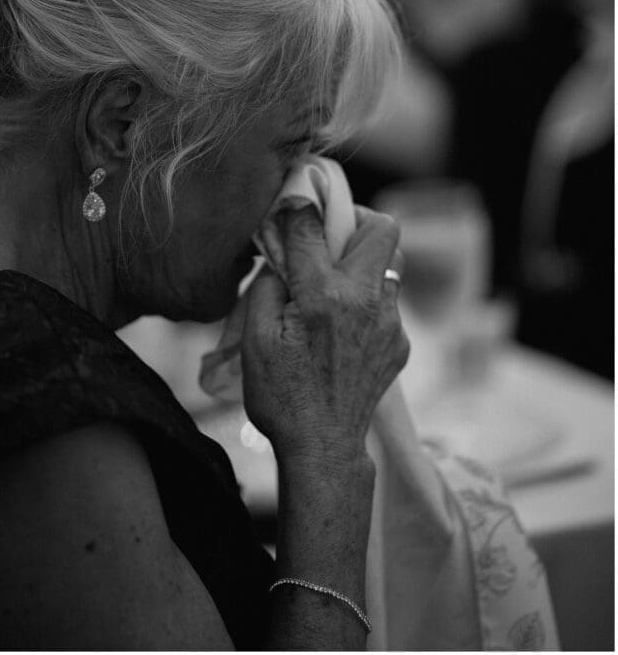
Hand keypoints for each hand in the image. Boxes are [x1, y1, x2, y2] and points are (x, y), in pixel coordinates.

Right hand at [241, 204, 407, 464]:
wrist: (322, 448)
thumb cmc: (280, 394)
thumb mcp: (255, 338)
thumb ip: (267, 285)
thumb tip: (279, 256)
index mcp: (325, 295)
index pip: (313, 226)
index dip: (298, 210)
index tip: (292, 207)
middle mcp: (366, 301)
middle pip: (383, 228)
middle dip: (355, 222)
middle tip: (330, 238)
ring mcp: (390, 323)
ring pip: (388, 266)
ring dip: (362, 265)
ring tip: (333, 288)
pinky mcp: (400, 343)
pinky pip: (387, 303)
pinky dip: (366, 303)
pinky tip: (342, 328)